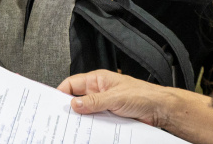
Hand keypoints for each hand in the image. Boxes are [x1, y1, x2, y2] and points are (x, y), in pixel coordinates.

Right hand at [57, 70, 171, 128]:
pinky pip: (95, 123)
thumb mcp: (115, 97)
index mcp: (98, 80)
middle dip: (70, 109)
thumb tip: (74, 104)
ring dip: (82, 120)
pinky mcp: (110, 118)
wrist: (159, 109)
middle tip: (61, 118)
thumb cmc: (143, 95)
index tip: (53, 103)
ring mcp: (104, 106)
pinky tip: (89, 132)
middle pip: (77, 100)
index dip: (61, 92)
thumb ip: (94, 101)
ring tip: (74, 128)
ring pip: (86, 114)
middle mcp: (99, 92)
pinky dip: (91, 128)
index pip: (72, 84)